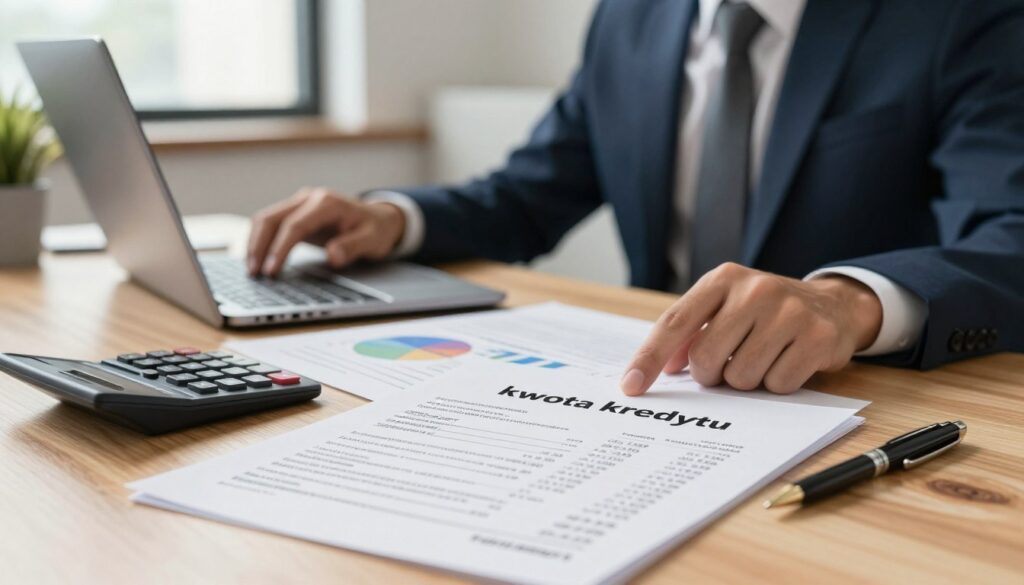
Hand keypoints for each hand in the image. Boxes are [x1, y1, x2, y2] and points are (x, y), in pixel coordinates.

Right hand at [247, 188, 405, 275]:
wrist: (379, 219)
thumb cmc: (375, 230)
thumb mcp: (373, 240)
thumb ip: (353, 247)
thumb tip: (333, 256)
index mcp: (326, 203)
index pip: (295, 225)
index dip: (280, 248)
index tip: (271, 270)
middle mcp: (309, 198)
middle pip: (272, 218)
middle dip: (259, 246)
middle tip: (253, 273)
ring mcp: (299, 204)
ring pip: (266, 219)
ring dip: (254, 243)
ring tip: (251, 270)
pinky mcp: (294, 213)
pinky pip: (270, 224)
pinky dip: (260, 240)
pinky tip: (256, 259)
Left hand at [621, 263, 882, 394]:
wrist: (833, 305)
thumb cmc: (765, 312)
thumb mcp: (724, 307)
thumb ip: (690, 332)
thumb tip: (662, 367)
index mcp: (722, 279)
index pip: (674, 323)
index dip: (648, 359)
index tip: (631, 388)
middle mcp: (755, 289)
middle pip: (705, 359)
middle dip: (712, 374)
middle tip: (730, 362)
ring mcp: (788, 311)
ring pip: (741, 377)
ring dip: (747, 380)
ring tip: (764, 357)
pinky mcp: (817, 336)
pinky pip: (777, 384)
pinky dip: (777, 383)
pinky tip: (788, 360)